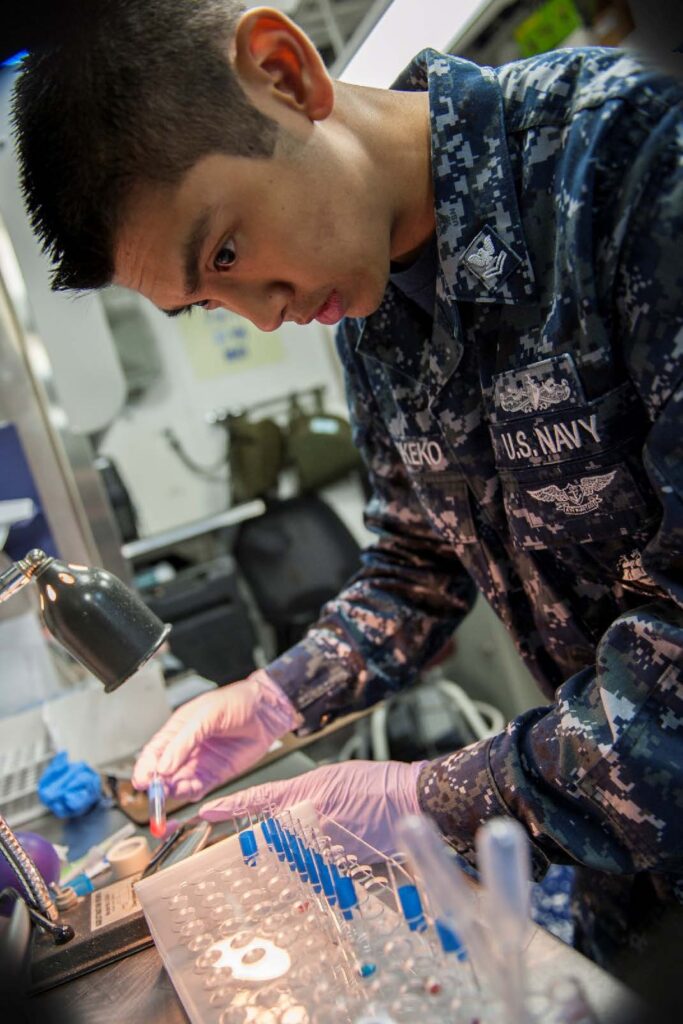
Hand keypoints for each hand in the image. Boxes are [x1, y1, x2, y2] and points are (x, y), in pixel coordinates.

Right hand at [131, 671, 301, 800]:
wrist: (267, 711)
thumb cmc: (237, 702)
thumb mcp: (207, 714)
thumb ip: (185, 740)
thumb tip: (163, 766)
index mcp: (178, 729)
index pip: (154, 751)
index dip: (145, 766)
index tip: (142, 780)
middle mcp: (185, 749)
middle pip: (162, 771)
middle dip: (156, 783)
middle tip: (155, 792)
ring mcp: (199, 763)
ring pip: (177, 783)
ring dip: (173, 790)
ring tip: (174, 790)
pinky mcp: (214, 775)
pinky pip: (197, 789)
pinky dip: (190, 793)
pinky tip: (189, 792)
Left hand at [200, 759, 426, 856]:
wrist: (409, 800)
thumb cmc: (374, 782)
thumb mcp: (329, 778)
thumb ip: (300, 795)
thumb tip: (279, 812)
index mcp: (306, 794)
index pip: (260, 799)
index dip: (231, 805)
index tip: (207, 811)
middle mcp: (311, 821)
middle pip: (271, 837)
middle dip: (262, 844)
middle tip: (252, 849)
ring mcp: (325, 845)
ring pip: (291, 857)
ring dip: (290, 860)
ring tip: (302, 857)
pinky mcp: (341, 864)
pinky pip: (315, 872)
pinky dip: (312, 874)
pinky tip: (312, 879)